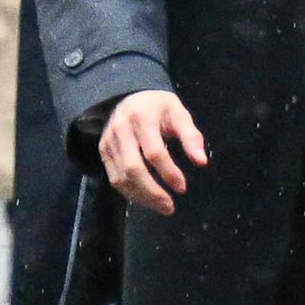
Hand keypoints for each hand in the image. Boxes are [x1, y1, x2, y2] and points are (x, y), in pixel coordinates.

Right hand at [97, 90, 204, 217]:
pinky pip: (113, 178)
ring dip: (141, 197)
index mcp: (142, 119)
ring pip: (120, 177)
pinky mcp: (103, 152)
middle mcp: (120, 131)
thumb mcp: (179, 113)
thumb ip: (191, 136)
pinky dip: (130, 193)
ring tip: (162, 207)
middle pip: (132, 169)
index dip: (168, 172)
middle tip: (170, 206)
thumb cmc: (158, 107)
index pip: (154, 152)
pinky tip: (147, 199)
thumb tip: (201, 161)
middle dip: (152, 191)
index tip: (182, 188)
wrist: (127, 97)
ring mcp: (108, 143)